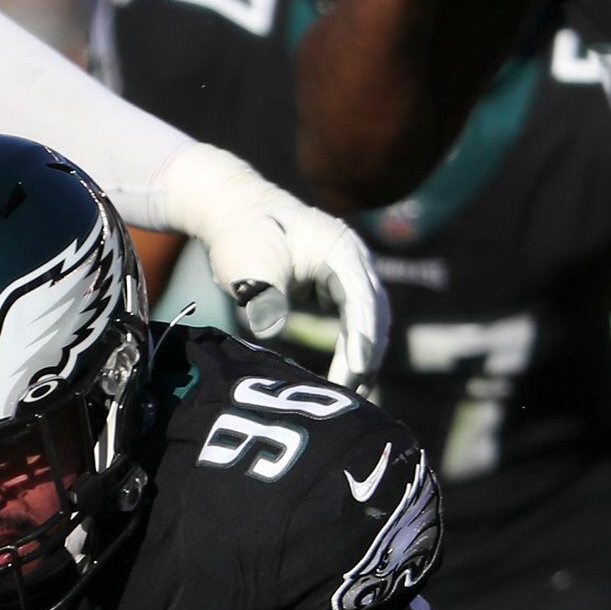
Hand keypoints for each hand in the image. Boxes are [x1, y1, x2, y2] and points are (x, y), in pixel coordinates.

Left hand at [163, 145, 389, 387]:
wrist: (236, 213)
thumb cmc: (242, 237)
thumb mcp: (250, 264)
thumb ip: (264, 295)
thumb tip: (270, 329)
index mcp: (340, 250)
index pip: (361, 299)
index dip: (361, 337)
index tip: (355, 370)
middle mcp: (355, 260)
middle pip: (375, 314)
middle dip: (366, 355)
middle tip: (352, 395)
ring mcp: (351, 272)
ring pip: (371, 321)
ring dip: (365, 356)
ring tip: (354, 396)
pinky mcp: (339, 287)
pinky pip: (356, 321)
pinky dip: (354, 347)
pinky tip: (347, 378)